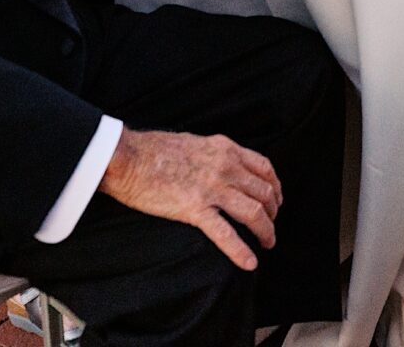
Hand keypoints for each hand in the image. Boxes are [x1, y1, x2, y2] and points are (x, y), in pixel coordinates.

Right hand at [99, 128, 282, 271]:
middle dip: (273, 212)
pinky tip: (250, 262)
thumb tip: (222, 165)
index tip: (276, 199)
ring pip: (253, 212)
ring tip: (268, 243)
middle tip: (271, 225)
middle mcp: (225, 167)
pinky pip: (225, 234)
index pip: (264, 168)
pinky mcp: (194, 208)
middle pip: (263, 192)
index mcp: (225, 149)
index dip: (275, 186)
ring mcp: (212, 188)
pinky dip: (241, 250)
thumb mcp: (195, 142)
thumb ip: (214, 154)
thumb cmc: (154, 150)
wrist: (128, 158)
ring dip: (266, 230)